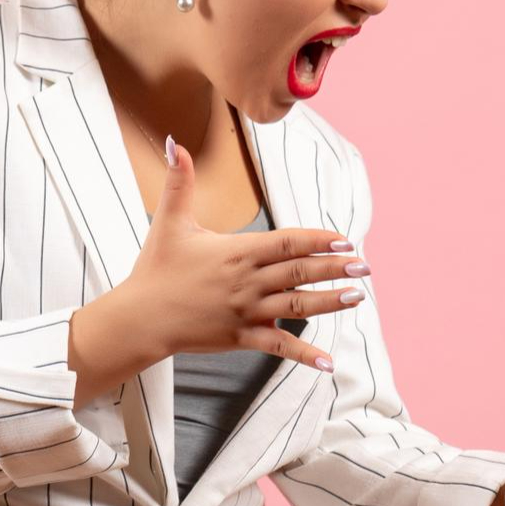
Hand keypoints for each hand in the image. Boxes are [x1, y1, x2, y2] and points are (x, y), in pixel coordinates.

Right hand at [117, 136, 367, 372]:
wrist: (140, 318)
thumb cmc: (156, 268)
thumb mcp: (169, 221)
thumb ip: (179, 182)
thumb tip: (174, 143)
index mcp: (236, 251)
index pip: (286, 242)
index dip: (317, 239)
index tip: (344, 238)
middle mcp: (247, 281)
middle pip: (299, 272)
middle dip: (334, 268)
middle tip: (364, 266)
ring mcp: (246, 311)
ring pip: (296, 306)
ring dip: (329, 302)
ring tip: (357, 298)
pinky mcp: (241, 336)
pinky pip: (279, 346)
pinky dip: (304, 354)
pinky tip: (328, 362)